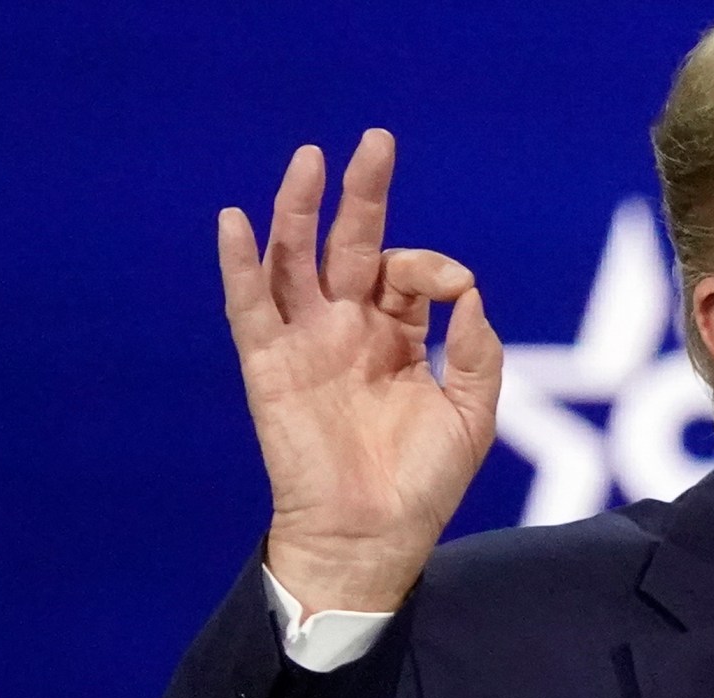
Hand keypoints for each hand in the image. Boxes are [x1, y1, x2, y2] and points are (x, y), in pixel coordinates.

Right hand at [217, 129, 501, 614]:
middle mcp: (348, 331)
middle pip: (350, 246)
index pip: (408, 275)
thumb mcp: (471, 416)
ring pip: (296, 262)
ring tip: (309, 160)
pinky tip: (235, 221)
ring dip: (299, 211)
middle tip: (375, 142)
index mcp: (397, 338)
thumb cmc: (423, 486)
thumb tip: (471, 295)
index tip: (456, 286)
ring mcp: (306, 344)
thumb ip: (478, 354)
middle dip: (363, 195)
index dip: (433, 267)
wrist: (373, 538)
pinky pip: (249, 308)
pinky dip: (240, 264)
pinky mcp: (270, 368)